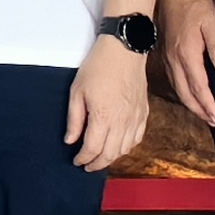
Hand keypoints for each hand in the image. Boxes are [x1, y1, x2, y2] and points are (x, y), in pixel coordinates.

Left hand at [66, 41, 151, 173]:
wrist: (124, 50)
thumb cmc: (99, 66)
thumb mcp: (77, 90)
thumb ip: (74, 119)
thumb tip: (70, 140)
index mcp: (104, 117)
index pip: (93, 149)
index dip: (83, 158)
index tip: (77, 161)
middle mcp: (122, 122)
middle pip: (110, 154)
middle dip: (97, 164)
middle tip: (87, 165)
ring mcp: (135, 118)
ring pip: (125, 149)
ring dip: (112, 157)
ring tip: (100, 157)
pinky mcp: (143, 113)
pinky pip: (137, 138)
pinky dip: (127, 147)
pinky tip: (118, 146)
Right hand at [161, 0, 214, 126]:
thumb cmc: (195, 5)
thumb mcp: (212, 22)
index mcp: (187, 53)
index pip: (198, 86)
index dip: (208, 104)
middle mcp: (175, 59)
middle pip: (185, 92)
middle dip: (199, 109)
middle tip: (213, 121)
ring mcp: (168, 57)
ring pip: (177, 88)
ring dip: (190, 103)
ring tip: (203, 113)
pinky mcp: (165, 53)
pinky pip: (173, 79)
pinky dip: (182, 92)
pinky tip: (188, 94)